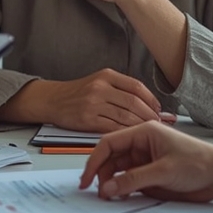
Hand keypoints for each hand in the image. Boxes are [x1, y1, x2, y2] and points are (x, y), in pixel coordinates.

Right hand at [3, 68, 161, 131]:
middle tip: (158, 123)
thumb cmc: (78, 93)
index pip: (136, 86)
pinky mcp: (88, 119)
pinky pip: (112, 127)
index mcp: (107, 75)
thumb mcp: (99, 81)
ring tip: (148, 130)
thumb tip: (147, 101)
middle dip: (149, 114)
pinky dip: (125, 132)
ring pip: (125, 116)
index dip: (151, 99)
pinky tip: (131, 136)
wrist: (52, 100)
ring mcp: (94, 103)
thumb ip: (119, 89)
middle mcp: (101, 87)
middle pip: (134, 102)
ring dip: (140, 125)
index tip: (159, 109)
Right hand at [79, 120, 212, 201]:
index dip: (95, 160)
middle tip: (96, 192)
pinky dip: (122, 189)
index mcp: (144, 132)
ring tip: (109, 197)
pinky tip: (121, 197)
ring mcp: (146, 161)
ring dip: (111, 183)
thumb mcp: (164, 171)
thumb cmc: (202, 163)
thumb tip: (108, 187)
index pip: (109, 143)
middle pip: (111, 158)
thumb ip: (134, 180)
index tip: (86, 178)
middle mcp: (143, 145)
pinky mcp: (151, 175)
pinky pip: (129, 182)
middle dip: (101, 174)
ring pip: (119, 171)